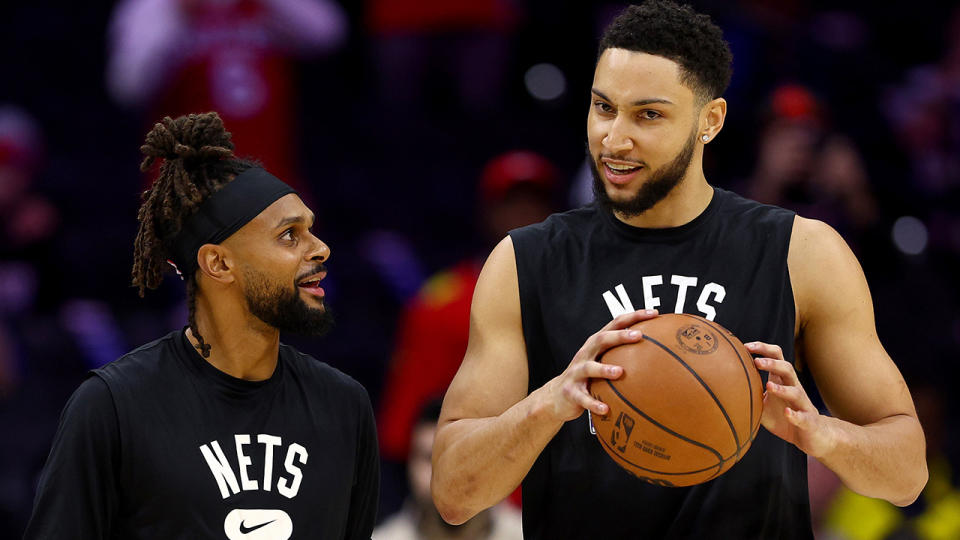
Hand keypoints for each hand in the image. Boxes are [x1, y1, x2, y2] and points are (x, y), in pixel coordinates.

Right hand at [544, 310, 657, 421]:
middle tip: (638, 335)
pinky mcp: (571, 392)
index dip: (633, 317)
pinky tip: (606, 408)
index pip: (615, 324)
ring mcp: (576, 373)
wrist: (556, 397)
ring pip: (589, 367)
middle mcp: (585, 354)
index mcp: (595, 345)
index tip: (653, 313)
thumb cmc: (587, 379)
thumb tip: (659, 356)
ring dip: (604, 369)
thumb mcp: (602, 363)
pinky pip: (583, 398)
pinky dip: (594, 403)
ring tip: (620, 372)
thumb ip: (622, 357)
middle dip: (619, 336)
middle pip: (600, 339)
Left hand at [747, 341, 836, 458]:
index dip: (763, 349)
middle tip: (756, 361)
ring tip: (769, 386)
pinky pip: (803, 416)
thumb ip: (748, 394)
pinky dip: (795, 414)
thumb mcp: (762, 404)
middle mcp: (794, 388)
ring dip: (782, 389)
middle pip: (787, 369)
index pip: (776, 357)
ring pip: (796, 391)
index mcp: (782, 381)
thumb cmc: (783, 417)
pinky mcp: (809, 421)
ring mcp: (802, 405)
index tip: (746, 347)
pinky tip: (787, 413)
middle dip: (772, 363)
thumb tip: (721, 387)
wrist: (812, 436)